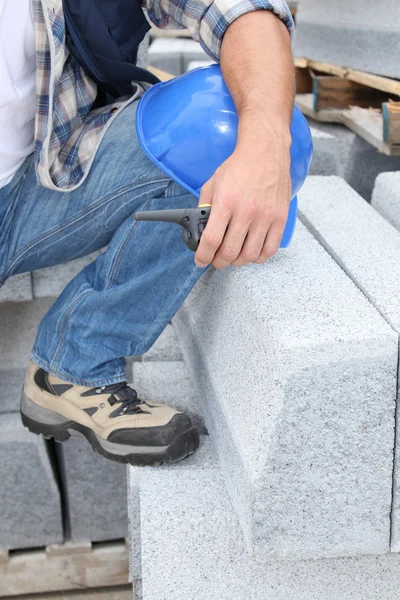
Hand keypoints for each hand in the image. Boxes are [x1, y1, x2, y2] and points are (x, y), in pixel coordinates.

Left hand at [194, 134, 291, 268]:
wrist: (265, 151)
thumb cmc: (239, 166)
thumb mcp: (213, 183)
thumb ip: (205, 206)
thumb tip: (200, 227)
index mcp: (226, 203)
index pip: (212, 240)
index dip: (204, 256)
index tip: (201, 260)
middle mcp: (246, 212)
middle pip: (230, 252)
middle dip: (219, 262)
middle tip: (217, 260)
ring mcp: (265, 216)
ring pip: (250, 254)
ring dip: (239, 261)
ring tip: (234, 257)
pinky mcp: (280, 218)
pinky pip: (270, 248)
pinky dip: (259, 257)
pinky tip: (252, 253)